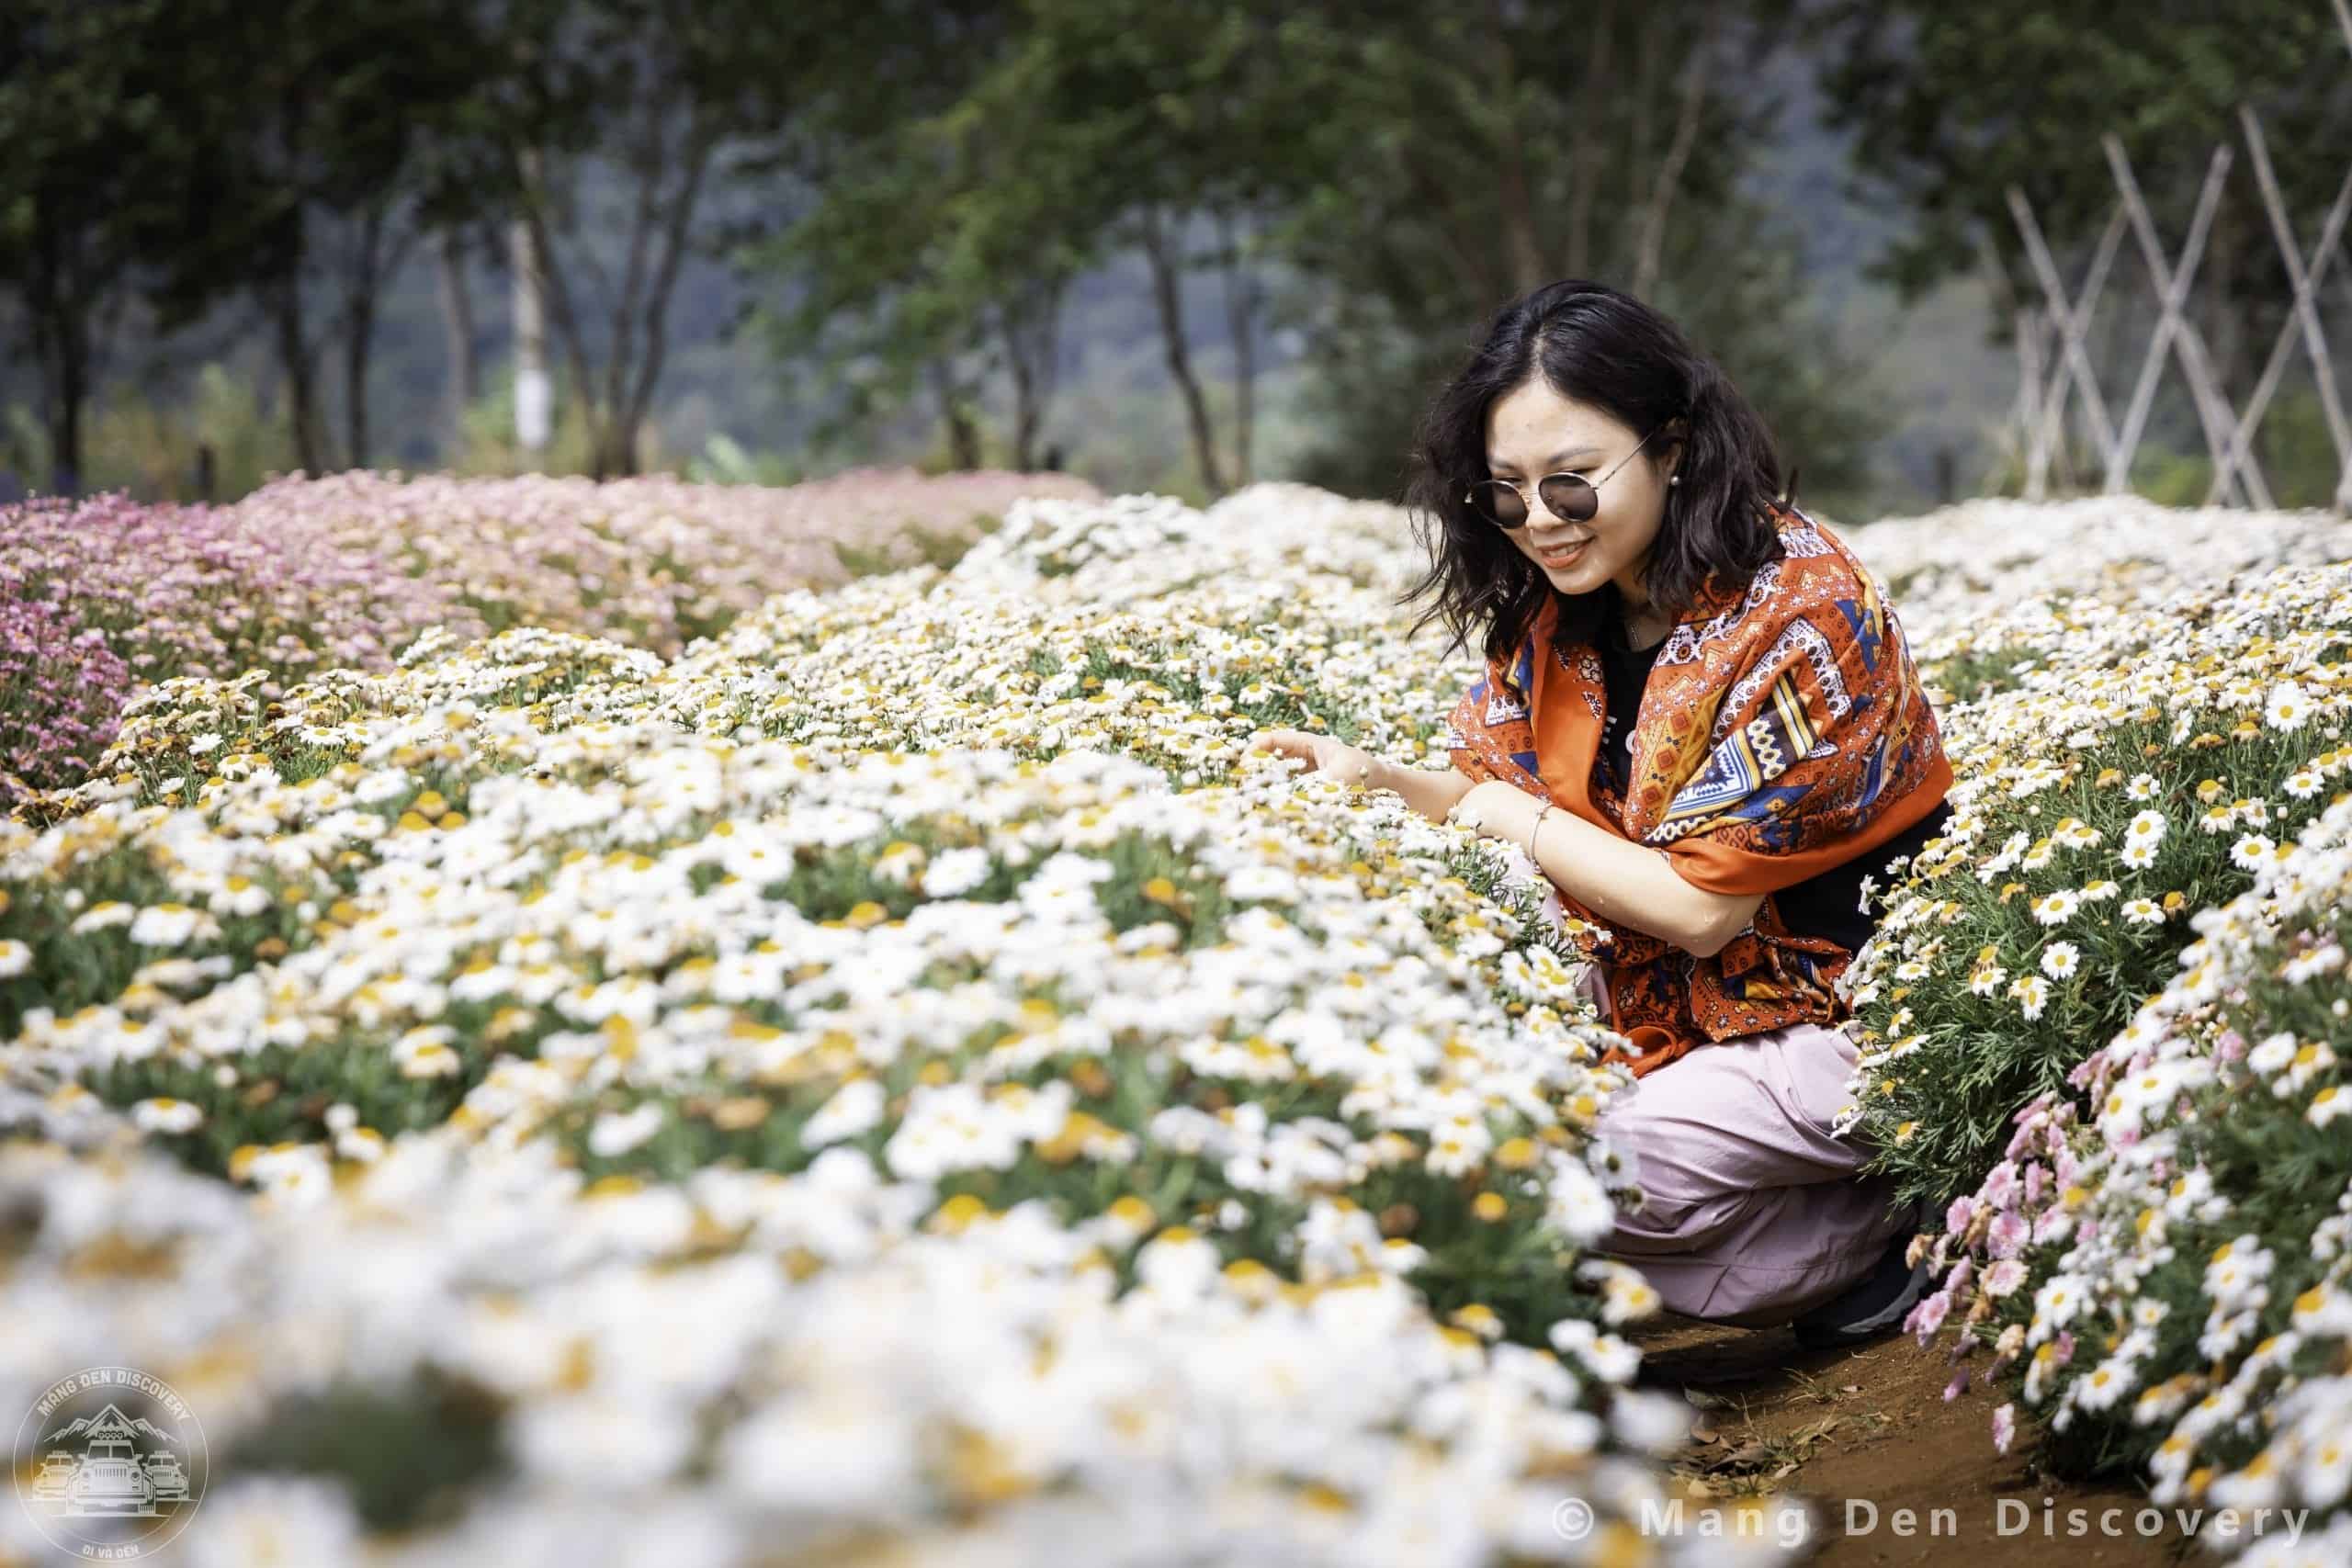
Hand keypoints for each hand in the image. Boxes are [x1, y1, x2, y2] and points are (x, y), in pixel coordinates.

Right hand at [1248, 728, 1379, 787]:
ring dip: (1267, 783)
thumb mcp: (1336, 780)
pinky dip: (1281, 797)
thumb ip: (1311, 788)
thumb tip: (1286, 799)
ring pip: (1280, 776)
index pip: (1276, 739)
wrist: (1390, 788)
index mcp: (1311, 744)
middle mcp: (1307, 757)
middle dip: (1257, 767)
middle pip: (1273, 757)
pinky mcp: (1313, 790)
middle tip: (1241, 780)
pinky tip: (1272, 807)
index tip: (1244, 761)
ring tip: (1251, 795)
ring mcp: (1309, 774)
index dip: (1257, 748)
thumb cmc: (1366, 775)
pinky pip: (1291, 791)